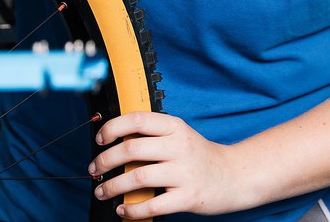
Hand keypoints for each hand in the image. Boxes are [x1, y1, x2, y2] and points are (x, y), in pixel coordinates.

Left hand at [88, 112, 252, 218]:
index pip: (137, 119)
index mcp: (175, 127)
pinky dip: (132, 210)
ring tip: (102, 191)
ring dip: (113, 186)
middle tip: (95, 170)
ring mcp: (184, 172)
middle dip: (105, 160)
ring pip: (138, 177)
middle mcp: (179, 146)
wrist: (234, 176)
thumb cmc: (200, 156)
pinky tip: (123, 210)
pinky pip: (153, 205)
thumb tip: (115, 142)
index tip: (100, 139)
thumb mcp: (180, 136)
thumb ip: (153, 135)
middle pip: (131, 149)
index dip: (113, 128)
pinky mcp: (188, 196)